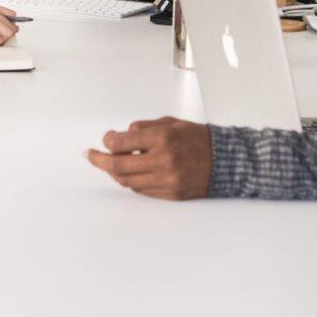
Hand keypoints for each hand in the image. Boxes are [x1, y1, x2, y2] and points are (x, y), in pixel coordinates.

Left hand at [85, 117, 211, 199]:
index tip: (107, 138)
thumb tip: (119, 137)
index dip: (109, 141)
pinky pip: (141, 190)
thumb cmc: (198, 139)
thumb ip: (144, 128)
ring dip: (114, 173)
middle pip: (119, 166)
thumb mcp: (171, 123)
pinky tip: (129, 173)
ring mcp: (167, 180)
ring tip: (109, 164)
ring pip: (128, 181)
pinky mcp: (171, 194)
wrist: (225, 160)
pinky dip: (132, 181)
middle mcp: (164, 161)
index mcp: (163, 139)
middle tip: (90, 155)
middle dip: (99, 160)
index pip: (122, 142)